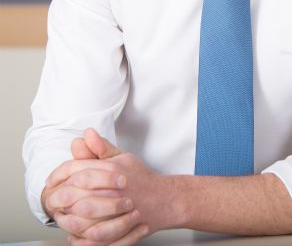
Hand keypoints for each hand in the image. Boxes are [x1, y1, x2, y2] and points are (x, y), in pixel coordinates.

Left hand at [43, 129, 148, 244]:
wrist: (162, 200)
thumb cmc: (139, 177)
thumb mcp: (121, 157)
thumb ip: (100, 147)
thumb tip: (85, 133)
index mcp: (111, 169)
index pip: (77, 169)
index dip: (59, 174)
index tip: (51, 181)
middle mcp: (113, 189)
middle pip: (75, 194)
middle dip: (58, 197)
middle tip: (51, 200)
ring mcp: (116, 211)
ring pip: (82, 218)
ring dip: (66, 218)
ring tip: (59, 216)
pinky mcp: (118, 230)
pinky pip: (93, 238)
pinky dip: (80, 237)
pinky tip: (74, 233)